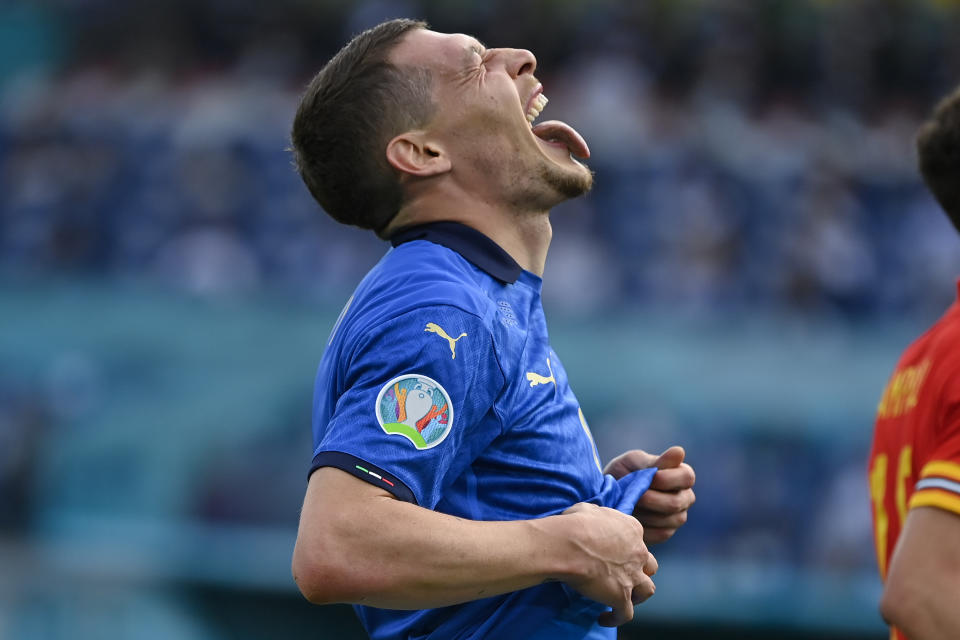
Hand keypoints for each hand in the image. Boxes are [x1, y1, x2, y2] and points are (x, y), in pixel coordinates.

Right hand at [559, 502, 657, 626]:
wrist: (569, 544)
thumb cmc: (575, 524)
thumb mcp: (588, 509)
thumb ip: (598, 515)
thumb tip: (592, 517)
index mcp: (632, 529)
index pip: (638, 540)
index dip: (628, 548)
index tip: (615, 553)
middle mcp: (638, 552)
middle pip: (650, 565)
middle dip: (640, 570)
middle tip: (625, 574)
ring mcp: (632, 576)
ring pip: (647, 590)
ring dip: (638, 594)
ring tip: (625, 598)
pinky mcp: (621, 596)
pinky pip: (625, 614)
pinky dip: (616, 618)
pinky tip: (604, 618)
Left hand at [604, 446, 695, 543]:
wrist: (605, 496)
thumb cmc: (622, 473)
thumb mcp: (634, 462)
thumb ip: (655, 461)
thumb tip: (679, 451)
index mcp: (681, 475)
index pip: (687, 477)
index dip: (668, 479)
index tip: (649, 478)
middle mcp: (685, 497)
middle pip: (677, 502)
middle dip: (651, 499)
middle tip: (632, 495)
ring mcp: (677, 517)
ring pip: (668, 519)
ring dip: (644, 512)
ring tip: (629, 505)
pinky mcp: (666, 532)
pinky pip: (659, 533)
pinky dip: (643, 525)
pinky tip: (631, 517)